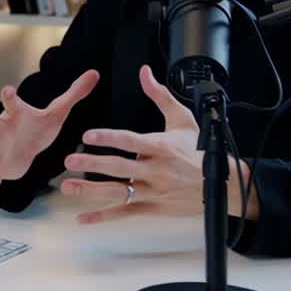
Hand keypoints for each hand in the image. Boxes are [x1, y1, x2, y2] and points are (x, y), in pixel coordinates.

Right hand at [0, 70, 99, 192]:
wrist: (28, 146)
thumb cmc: (40, 126)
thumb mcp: (59, 111)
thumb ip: (75, 92)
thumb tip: (95, 73)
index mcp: (18, 113)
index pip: (12, 101)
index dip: (9, 95)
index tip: (8, 90)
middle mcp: (5, 127)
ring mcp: (0, 146)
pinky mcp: (1, 164)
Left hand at [60, 65, 258, 223]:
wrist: (222, 184)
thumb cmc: (199, 150)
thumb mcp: (182, 119)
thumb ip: (160, 96)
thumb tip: (145, 73)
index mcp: (161, 147)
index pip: (131, 141)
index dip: (108, 138)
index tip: (87, 136)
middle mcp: (156, 171)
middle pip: (120, 167)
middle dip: (92, 165)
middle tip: (69, 160)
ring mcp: (154, 192)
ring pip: (119, 193)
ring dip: (91, 191)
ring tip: (68, 186)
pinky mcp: (153, 208)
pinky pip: (125, 213)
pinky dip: (103, 217)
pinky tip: (83, 217)